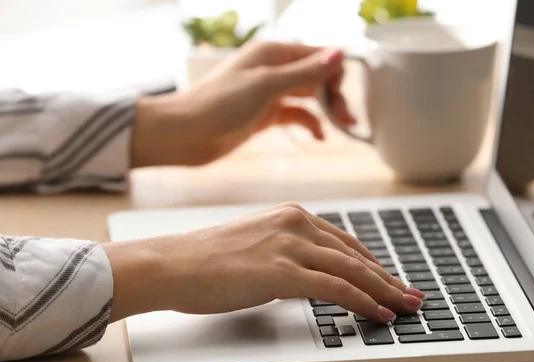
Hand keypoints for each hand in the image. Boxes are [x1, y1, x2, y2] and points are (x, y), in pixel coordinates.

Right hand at [104, 203, 424, 323]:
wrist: (173, 263)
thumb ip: (287, 251)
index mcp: (292, 215)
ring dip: (385, 292)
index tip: (389, 279)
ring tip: (405, 308)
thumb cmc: (207, 259)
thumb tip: (310, 273)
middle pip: (356, 255)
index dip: (373, 263)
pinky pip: (335, 288)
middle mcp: (296, 223)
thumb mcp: (256, 244)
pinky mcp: (282, 271)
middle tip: (411, 295)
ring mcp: (290, 245)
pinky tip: (378, 313)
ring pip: (352, 270)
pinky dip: (362, 302)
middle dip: (388, 279)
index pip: (345, 241)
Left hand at [131, 41, 355, 167]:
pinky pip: (295, 115)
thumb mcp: (266, 85)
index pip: (318, 55)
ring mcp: (269, 93)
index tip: (342, 99)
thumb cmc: (218, 104)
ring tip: (341, 128)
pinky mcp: (265, 115)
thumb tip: (338, 53)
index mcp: (273, 53)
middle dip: (334, 95)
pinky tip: (318, 137)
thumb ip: (304, 71)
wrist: (186, 134)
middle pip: (316, 76)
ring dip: (326, 110)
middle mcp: (273, 69)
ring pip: (308, 96)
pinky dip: (309, 124)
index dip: (335, 74)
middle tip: (347, 120)